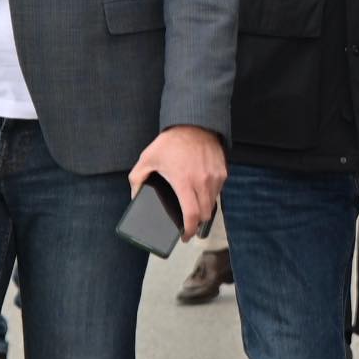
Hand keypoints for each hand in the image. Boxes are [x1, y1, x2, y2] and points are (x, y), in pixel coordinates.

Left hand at [128, 125, 225, 241]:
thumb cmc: (171, 141)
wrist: (195, 122)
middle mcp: (203, 181)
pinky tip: (201, 191)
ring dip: (204, 209)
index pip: (192, 215)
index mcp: (184, 181)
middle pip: (205, 214)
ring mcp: (215, 176)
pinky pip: (218, 191)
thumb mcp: (147, 158)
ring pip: (213, 203)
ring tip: (194, 206)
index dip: (189, 231)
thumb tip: (135, 196)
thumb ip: (137, 179)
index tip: (185, 236)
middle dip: (196, 223)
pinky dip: (211, 195)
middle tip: (187, 223)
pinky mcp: (223, 171)